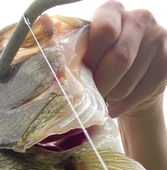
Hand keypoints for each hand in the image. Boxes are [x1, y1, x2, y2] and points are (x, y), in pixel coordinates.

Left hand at [83, 0, 166, 117]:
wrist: (131, 75)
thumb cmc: (100, 63)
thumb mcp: (87, 52)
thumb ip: (78, 57)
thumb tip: (65, 77)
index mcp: (112, 11)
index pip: (104, 31)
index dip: (91, 59)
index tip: (81, 77)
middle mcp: (139, 18)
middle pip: (120, 58)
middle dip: (101, 85)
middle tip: (91, 96)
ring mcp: (157, 39)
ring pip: (128, 82)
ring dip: (110, 98)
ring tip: (102, 100)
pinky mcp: (166, 63)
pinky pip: (140, 93)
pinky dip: (122, 106)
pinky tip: (115, 105)